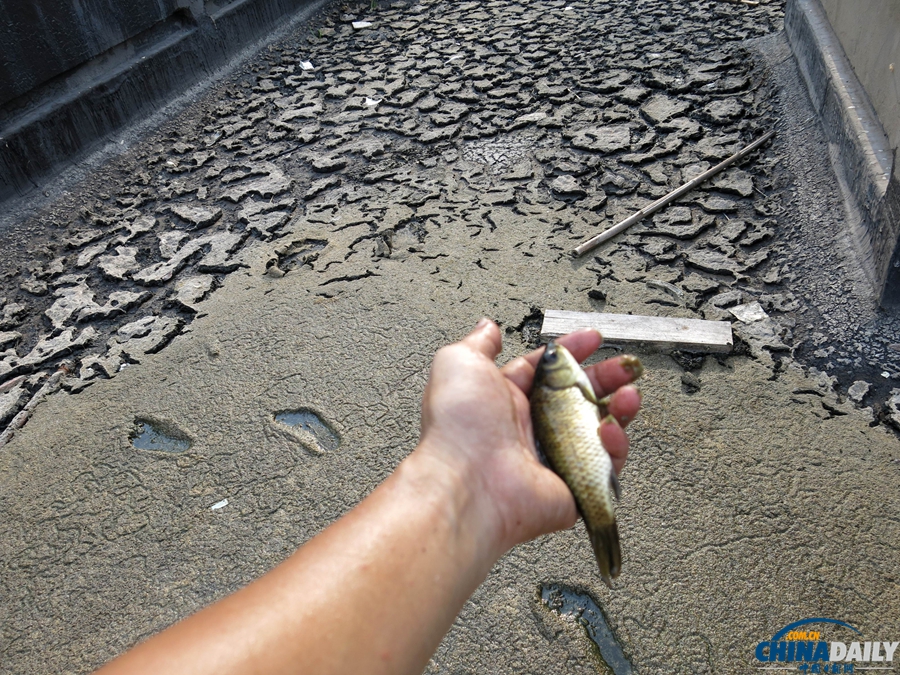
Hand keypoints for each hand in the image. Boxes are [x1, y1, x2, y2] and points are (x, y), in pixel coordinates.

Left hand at [416, 318, 641, 556]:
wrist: (468, 484)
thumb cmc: (458, 426)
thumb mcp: (459, 363)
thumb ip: (479, 343)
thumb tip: (488, 326)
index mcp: (507, 399)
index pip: (549, 370)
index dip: (572, 352)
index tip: (592, 339)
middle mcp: (531, 429)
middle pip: (580, 397)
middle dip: (606, 377)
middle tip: (625, 367)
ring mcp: (554, 458)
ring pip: (599, 429)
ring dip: (620, 407)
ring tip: (628, 394)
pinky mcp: (574, 487)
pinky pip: (607, 464)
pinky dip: (615, 445)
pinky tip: (609, 429)